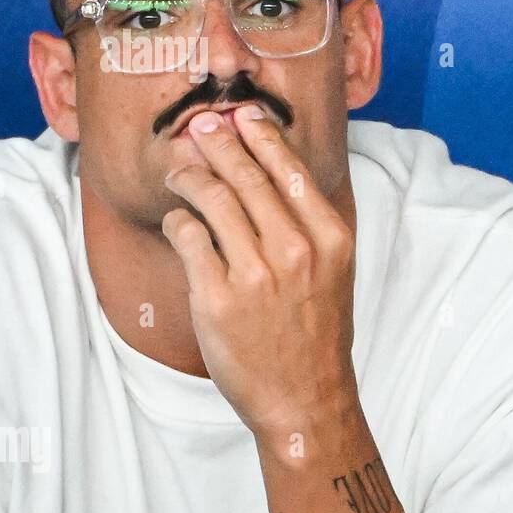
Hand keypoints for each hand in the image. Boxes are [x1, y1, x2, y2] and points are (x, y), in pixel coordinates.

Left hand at [161, 105, 357, 433]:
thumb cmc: (317, 332)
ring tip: (179, 170)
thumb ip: (309, 222)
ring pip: (211, 197)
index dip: (262, 135)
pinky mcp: (215, 297)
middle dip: (218, 143)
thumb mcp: (334, 270)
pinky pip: (187, 236)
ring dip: (189, 175)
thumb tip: (271, 169)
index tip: (242, 115)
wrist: (305, 397)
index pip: (290, 168)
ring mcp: (255, 273)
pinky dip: (178, 220)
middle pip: (246, 175)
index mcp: (330, 238)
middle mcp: (296, 249)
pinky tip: (179, 220)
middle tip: (200, 128)